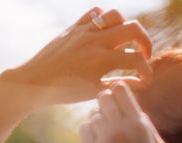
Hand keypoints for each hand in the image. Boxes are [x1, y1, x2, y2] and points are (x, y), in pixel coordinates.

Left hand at [3, 7, 151, 104]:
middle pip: (134, 29)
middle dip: (145, 43)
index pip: (137, 61)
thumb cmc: (64, 91)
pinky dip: (104, 19)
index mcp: (103, 60)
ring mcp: (85, 31)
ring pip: (116, 15)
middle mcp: (96, 41)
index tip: (145, 81)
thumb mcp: (93, 92)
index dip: (147, 72)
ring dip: (125, 27)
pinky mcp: (74, 27)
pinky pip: (95, 12)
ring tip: (123, 41)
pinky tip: (104, 33)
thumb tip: (139, 83)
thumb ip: (118, 84)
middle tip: (142, 55)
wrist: (35, 81)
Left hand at [79, 82, 167, 142]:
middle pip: (103, 97)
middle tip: (110, 117)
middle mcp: (121, 130)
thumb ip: (146, 125)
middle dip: (106, 104)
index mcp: (140, 126)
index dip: (118, 92)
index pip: (121, 89)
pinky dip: (89, 133)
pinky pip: (83, 129)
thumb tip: (132, 104)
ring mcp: (104, 142)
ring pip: (93, 114)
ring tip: (106, 135)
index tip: (118, 100)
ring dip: (98, 121)